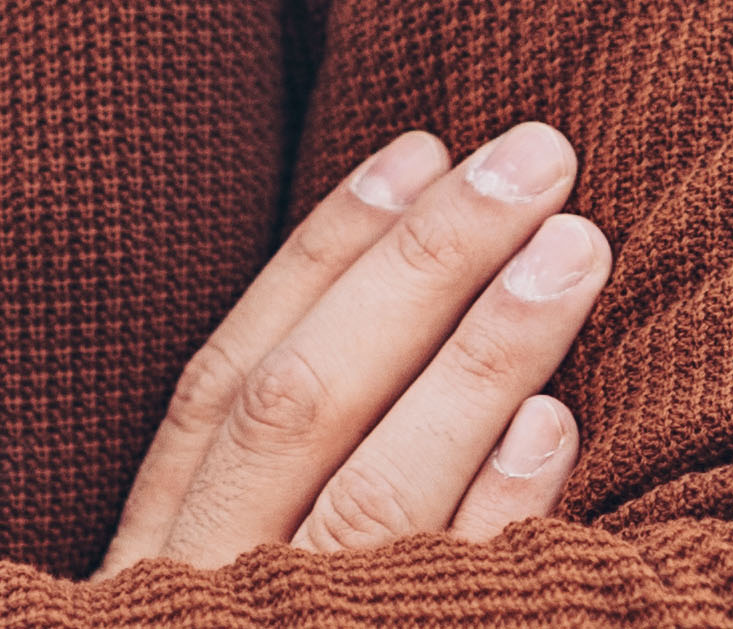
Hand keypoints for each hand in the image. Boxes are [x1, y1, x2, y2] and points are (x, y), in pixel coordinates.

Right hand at [102, 121, 608, 568]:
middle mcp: (212, 578)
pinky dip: (492, 512)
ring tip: (572, 249)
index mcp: (159, 544)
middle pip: (305, 400)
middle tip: (533, 157)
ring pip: (379, 489)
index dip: (322, 252)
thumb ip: (251, 484)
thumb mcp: (200, 585)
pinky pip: (442, 596)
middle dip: (422, 263)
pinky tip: (552, 423)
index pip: (230, 372)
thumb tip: (376, 298)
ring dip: (480, 357)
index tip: (420, 148)